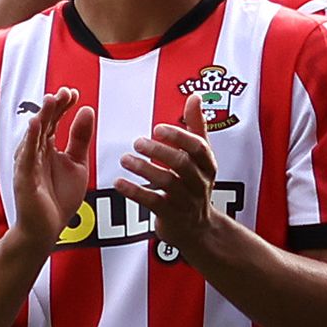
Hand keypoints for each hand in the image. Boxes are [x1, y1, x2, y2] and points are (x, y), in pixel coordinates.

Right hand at [3, 87, 92, 251]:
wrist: (46, 229)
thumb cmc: (58, 198)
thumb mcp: (77, 164)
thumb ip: (80, 138)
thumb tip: (86, 109)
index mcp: (47, 148)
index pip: (54, 120)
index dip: (63, 106)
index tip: (74, 93)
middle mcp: (35, 153)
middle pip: (44, 124)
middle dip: (54, 107)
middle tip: (64, 92)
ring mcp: (27, 164)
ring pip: (34, 136)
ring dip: (42, 117)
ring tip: (50, 100)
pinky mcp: (24, 178)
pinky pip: (26, 156)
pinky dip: (30, 140)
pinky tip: (36, 124)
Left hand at [116, 91, 221, 257]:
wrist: (197, 229)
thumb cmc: (195, 186)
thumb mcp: (201, 158)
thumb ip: (196, 127)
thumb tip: (195, 96)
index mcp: (208, 164)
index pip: (198, 147)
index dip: (178, 136)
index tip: (158, 129)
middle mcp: (199, 182)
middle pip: (182, 163)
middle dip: (159, 151)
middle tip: (137, 142)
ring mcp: (186, 200)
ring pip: (167, 182)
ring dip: (144, 169)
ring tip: (125, 159)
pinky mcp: (171, 215)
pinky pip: (152, 202)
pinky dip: (134, 191)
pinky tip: (119, 182)